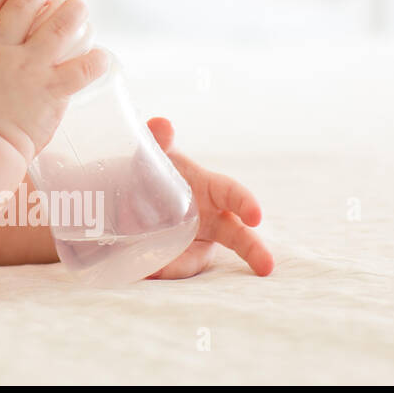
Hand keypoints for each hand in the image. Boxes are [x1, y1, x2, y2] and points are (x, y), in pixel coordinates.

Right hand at [0, 0, 108, 160]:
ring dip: (74, 11)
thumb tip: (1, 53)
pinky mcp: (50, 90)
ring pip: (60, 25)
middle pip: (26, 2)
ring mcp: (28, 68)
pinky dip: (97, 60)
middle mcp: (2, 48)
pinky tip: (101, 57)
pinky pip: (83, 68)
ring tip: (79, 9)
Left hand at [143, 117, 274, 278]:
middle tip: (266, 266)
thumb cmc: (154, 169)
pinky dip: (158, 267)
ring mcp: (196, 242)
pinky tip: (144, 267)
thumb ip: (158, 139)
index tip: (255, 216)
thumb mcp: (154, 154)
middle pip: (239, 237)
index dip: (246, 204)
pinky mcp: (177, 260)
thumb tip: (162, 124)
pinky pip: (170, 266)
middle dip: (254, 251)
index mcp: (211, 190)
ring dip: (182, 265)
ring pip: (199, 258)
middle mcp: (211, 219)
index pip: (233, 195)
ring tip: (158, 268)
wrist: (127, 194)